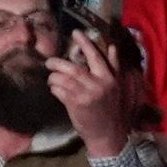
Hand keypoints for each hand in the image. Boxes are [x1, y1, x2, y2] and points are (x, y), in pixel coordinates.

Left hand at [44, 29, 133, 156]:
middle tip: (50, 62)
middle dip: (58, 63)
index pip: (95, 56)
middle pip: (73, 67)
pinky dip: (53, 88)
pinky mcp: (75, 104)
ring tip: (51, 78)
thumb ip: (114, 67)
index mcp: (109, 79)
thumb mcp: (116, 87)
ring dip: (53, 77)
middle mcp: (98, 85)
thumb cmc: (110, 109)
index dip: (85, 43)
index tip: (75, 32)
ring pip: (63, 78)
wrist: (106, 134)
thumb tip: (112, 47)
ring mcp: (85, 95)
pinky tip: (54, 90)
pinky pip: (58, 90)